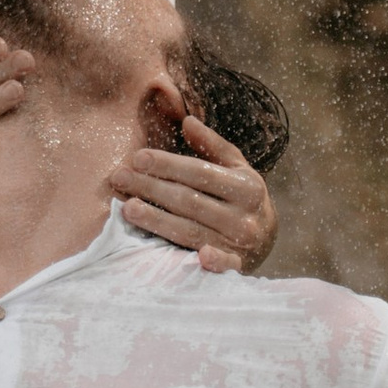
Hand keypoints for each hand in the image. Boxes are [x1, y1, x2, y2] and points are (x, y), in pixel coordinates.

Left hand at [109, 118, 277, 272]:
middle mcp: (244, 215)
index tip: (137, 158)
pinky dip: (215, 262)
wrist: (269, 240)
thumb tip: (187, 120)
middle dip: (151, 188)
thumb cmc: (242, 198)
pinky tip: (201, 258)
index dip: (168, 165)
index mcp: (246, 186)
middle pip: (189, 201)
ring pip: (192, 231)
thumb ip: (212, 146)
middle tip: (119, 178)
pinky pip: (225, 265)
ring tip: (127, 209)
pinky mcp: (237, 266)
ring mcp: (240, 243)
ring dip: (158, 221)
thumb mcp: (236, 169)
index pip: (200, 173)